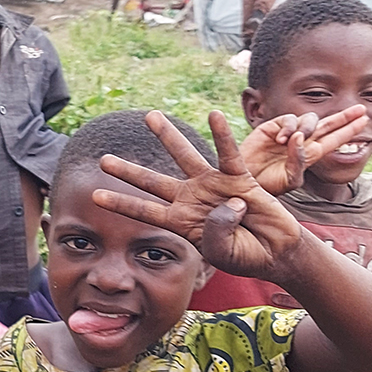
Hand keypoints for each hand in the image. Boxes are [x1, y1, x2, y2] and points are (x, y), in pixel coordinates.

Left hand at [94, 111, 307, 280]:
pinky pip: (228, 153)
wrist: (275, 253)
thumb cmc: (245, 256)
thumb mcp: (221, 254)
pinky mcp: (238, 177)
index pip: (144, 212)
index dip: (121, 204)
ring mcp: (212, 186)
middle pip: (153, 182)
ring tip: (150, 117)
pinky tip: (213, 115)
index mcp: (180, 221)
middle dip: (128, 171)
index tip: (95, 196)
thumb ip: (215, 233)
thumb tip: (225, 203)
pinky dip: (222, 135)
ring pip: (185, 156)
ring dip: (168, 137)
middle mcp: (191, 199)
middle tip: (103, 159)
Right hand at [239, 104, 369, 194]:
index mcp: (310, 156)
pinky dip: (289, 127)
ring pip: (310, 120)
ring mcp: (288, 133)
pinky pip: (289, 119)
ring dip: (309, 126)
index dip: (350, 130)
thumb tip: (301, 138)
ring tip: (297, 138)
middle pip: (328, 125)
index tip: (365, 120)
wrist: (244, 181)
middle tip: (361, 108)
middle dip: (345, 117)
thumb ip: (300, 162)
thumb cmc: (267, 186)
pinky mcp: (272, 126)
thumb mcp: (290, 180)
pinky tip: (282, 139)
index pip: (335, 139)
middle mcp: (302, 142)